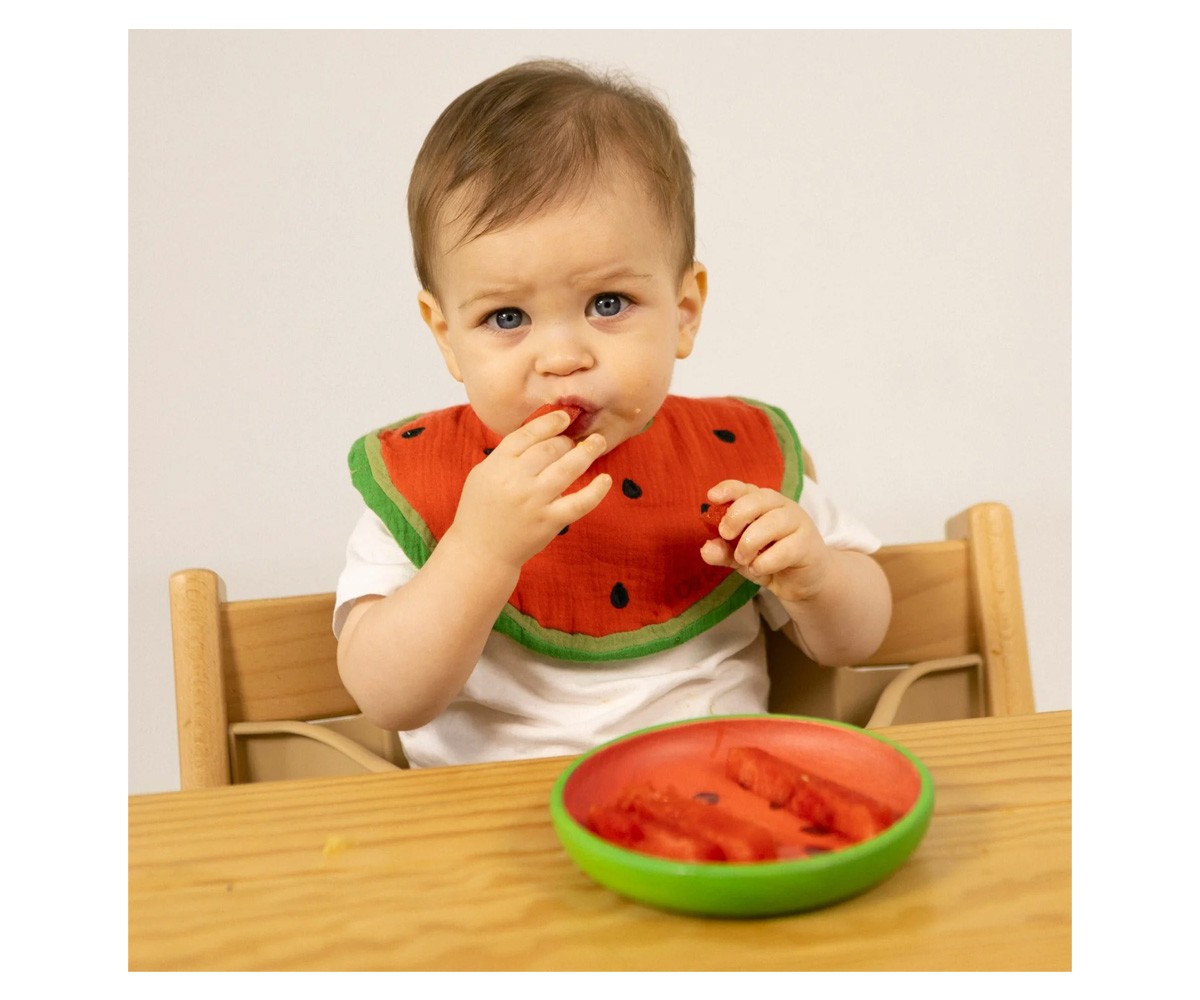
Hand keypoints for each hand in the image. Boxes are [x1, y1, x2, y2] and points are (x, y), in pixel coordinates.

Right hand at [449, 409, 611, 571]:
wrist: (481, 551)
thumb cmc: (481, 509)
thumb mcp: (483, 474)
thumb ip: (507, 454)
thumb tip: (541, 432)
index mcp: (497, 464)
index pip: (528, 434)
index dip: (550, 422)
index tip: (565, 417)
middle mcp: (517, 480)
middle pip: (551, 448)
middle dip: (567, 440)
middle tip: (576, 440)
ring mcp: (535, 501)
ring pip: (568, 468)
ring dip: (587, 452)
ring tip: (598, 443)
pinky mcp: (550, 521)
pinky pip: (579, 502)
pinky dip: (596, 491)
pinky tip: (606, 480)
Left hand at [699, 480, 831, 603]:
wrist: (805, 581)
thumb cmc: (772, 560)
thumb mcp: (742, 557)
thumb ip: (724, 552)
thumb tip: (706, 549)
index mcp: (764, 503)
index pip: (746, 488)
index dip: (729, 489)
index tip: (712, 498)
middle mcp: (782, 507)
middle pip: (759, 499)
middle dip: (736, 516)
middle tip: (726, 535)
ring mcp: (798, 523)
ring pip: (772, 523)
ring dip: (749, 543)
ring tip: (743, 559)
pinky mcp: (808, 545)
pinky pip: (785, 549)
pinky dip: (765, 562)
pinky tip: (760, 568)